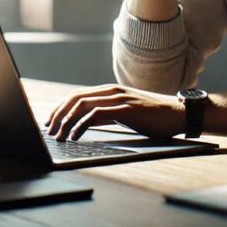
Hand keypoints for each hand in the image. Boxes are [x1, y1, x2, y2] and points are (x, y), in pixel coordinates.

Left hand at [45, 84, 184, 141]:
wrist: (179, 114)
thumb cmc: (153, 116)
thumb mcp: (126, 112)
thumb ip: (107, 113)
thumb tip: (86, 123)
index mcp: (110, 91)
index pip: (77, 95)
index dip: (60, 107)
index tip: (50, 121)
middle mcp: (112, 91)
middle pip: (75, 98)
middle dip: (58, 114)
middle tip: (48, 130)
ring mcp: (119, 99)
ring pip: (82, 105)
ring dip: (66, 121)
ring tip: (58, 135)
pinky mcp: (126, 109)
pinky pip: (96, 115)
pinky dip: (81, 125)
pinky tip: (75, 136)